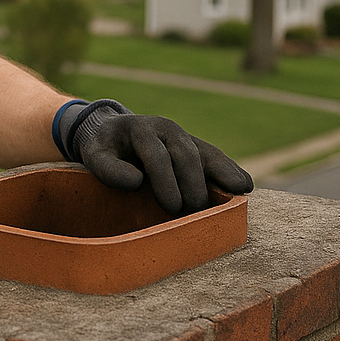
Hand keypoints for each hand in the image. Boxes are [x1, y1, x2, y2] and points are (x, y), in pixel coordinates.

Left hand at [65, 100, 253, 213]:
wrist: (112, 131)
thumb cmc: (104, 149)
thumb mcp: (94, 156)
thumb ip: (108, 169)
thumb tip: (137, 181)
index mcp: (141, 129)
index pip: (158, 156)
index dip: (166, 181)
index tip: (171, 207)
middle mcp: (167, 129)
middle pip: (186, 155)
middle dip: (193, 183)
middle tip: (193, 211)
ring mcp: (184, 136)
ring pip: (206, 152)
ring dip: (223, 173)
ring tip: (239, 192)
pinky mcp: (195, 146)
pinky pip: (214, 157)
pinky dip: (229, 170)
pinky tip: (245, 186)